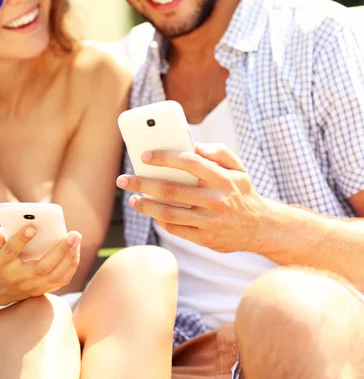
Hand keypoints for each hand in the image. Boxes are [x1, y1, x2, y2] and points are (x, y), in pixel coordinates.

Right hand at [0, 226, 81, 303]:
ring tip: (77, 241)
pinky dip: (70, 268)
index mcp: (0, 264)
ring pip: (54, 276)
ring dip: (69, 259)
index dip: (21, 239)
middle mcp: (17, 277)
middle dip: (60, 250)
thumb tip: (2, 230)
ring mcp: (29, 287)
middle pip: (41, 267)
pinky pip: (59, 282)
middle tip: (74, 234)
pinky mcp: (39, 291)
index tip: (33, 227)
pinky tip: (75, 253)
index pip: (11, 251)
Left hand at [116, 143, 268, 252]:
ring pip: (169, 213)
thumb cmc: (243, 193)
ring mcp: (210, 222)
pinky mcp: (206, 239)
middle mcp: (216, 201)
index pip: (189, 163)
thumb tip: (194, 146)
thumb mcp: (239, 169)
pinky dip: (160, 221)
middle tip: (123, 180)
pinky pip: (176, 229)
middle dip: (142, 183)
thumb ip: (220, 152)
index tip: (144, 156)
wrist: (262, 228)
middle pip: (171, 190)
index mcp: (223, 179)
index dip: (164, 158)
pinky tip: (151, 213)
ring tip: (132, 199)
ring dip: (145, 206)